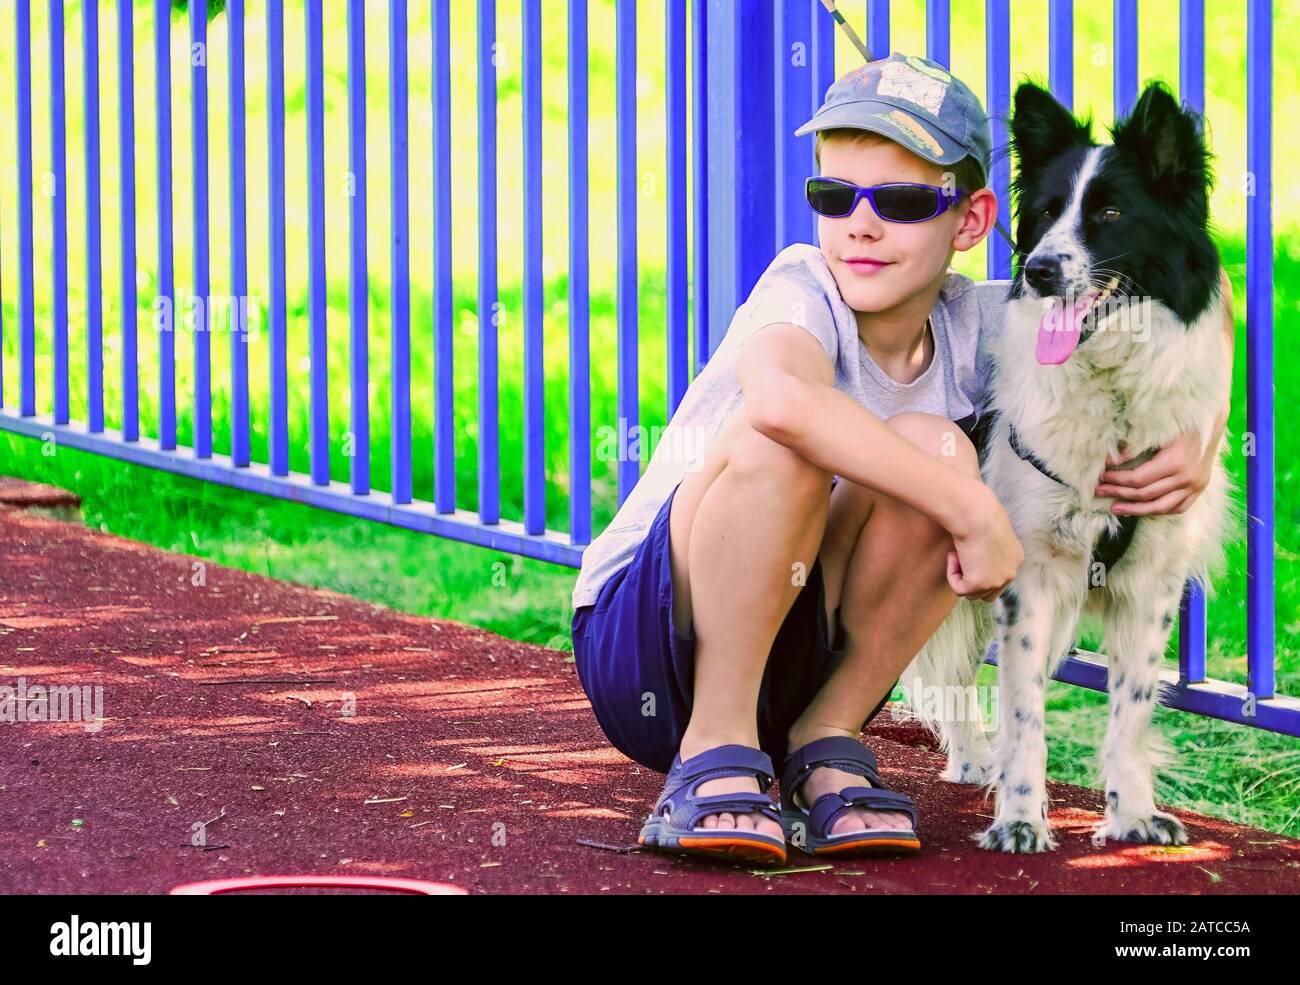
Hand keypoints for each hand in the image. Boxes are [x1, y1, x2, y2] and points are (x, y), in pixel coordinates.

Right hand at [946, 485, 1023, 601]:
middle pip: (988, 593)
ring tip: (958, 553)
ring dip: (961, 575)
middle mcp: (1011, 573)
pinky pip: (958, 588)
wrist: (975, 514)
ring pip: (972, 593)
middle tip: (962, 555)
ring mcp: (997, 582)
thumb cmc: (978, 513)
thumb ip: (988, 546)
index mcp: (1016, 559)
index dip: (979, 570)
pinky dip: (952, 574)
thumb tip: (974, 554)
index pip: (998, 578)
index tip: (969, 552)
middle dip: (972, 579)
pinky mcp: (979, 585)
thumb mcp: (989, 530)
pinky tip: (954, 555)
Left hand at [1094, 428, 1215, 515]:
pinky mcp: (1200, 489)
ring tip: (1115, 508)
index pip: (1138, 479)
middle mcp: (1186, 478)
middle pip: (1146, 494)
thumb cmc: (1180, 422)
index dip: (1117, 480)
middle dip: (1119, 493)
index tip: (1101, 477)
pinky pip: (1178, 507)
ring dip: (1135, 510)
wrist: (1211, 421)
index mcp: (1175, 462)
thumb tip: (1112, 460)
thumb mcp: (1158, 431)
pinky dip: (1159, 510)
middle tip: (1099, 491)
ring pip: (1160, 507)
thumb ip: (1136, 447)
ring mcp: (1195, 486)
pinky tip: (1141, 510)